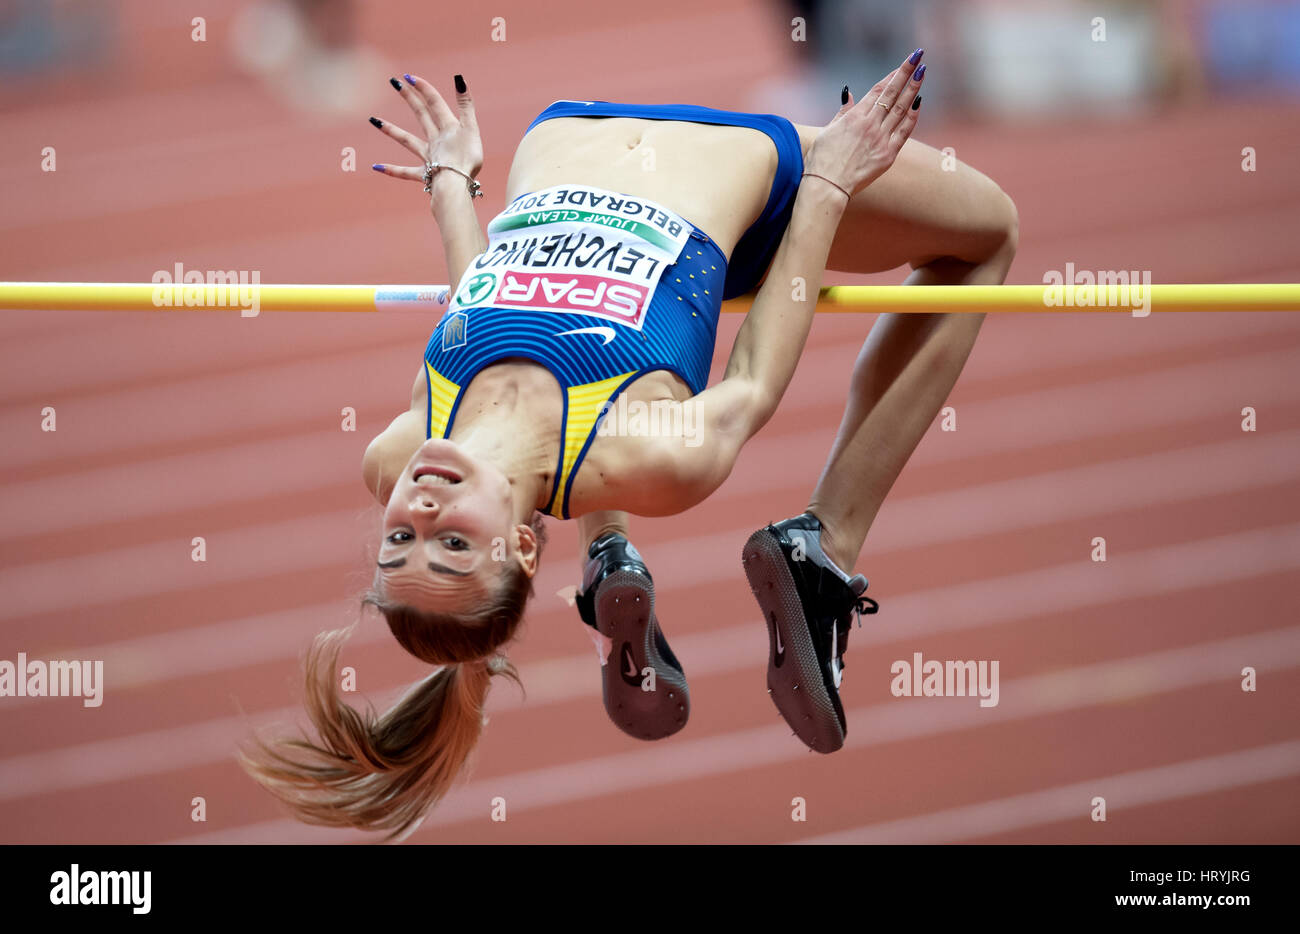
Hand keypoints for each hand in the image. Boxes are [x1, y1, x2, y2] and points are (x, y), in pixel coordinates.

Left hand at [369, 73, 483, 202]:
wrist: (455, 184)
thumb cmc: (467, 158)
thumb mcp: (472, 130)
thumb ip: (466, 106)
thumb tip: (458, 79)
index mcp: (448, 128)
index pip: (434, 103)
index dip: (423, 88)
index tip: (409, 76)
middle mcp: (435, 140)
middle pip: (421, 115)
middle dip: (409, 98)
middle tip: (394, 82)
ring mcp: (428, 157)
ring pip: (407, 141)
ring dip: (391, 130)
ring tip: (373, 121)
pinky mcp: (425, 175)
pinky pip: (406, 172)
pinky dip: (392, 170)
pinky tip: (376, 166)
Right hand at [804, 50, 925, 198]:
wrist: (827, 186)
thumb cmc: (821, 160)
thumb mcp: (828, 131)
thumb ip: (843, 112)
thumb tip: (848, 93)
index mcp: (855, 117)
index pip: (879, 90)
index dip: (893, 74)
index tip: (904, 63)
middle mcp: (870, 125)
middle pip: (893, 93)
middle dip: (907, 73)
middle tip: (919, 57)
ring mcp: (881, 139)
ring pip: (902, 109)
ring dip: (913, 89)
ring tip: (922, 73)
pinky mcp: (888, 156)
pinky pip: (904, 132)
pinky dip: (912, 116)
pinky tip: (919, 103)